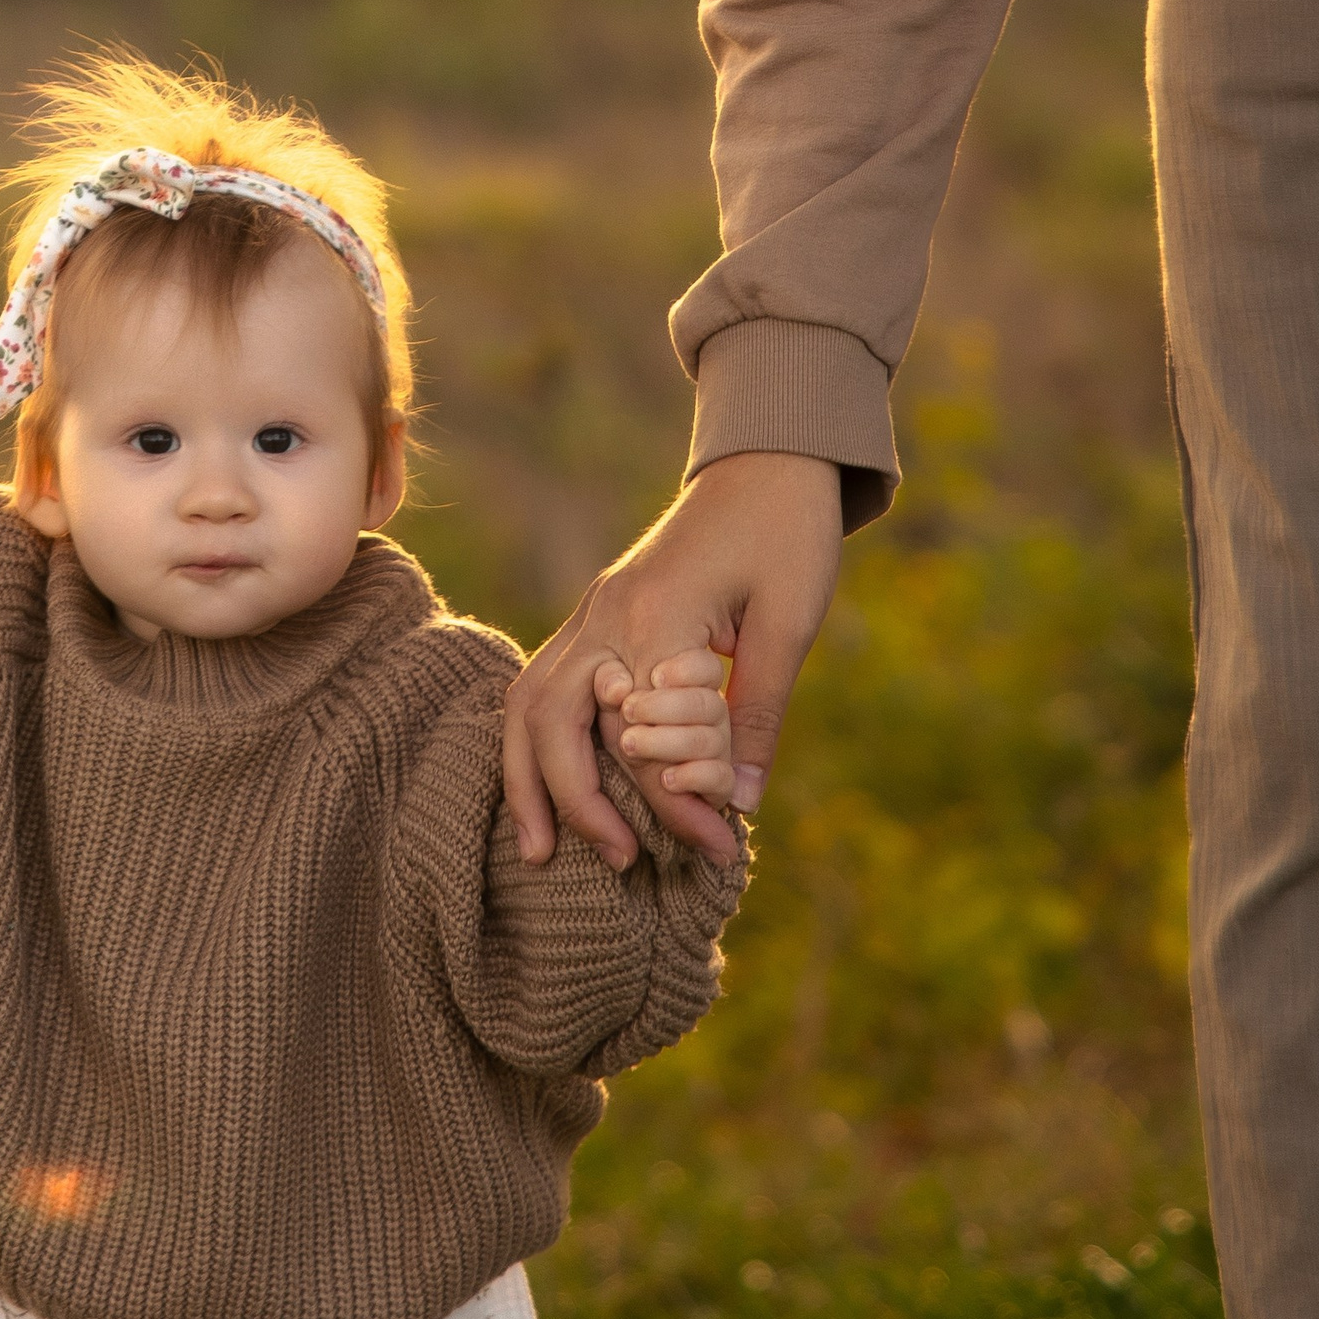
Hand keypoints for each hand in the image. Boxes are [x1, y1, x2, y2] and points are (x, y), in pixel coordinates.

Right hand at [501, 450, 841, 868]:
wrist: (766, 457)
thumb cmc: (788, 533)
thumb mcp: (790, 622)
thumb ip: (760, 713)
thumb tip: (741, 803)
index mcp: (656, 616)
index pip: (646, 735)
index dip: (679, 802)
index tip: (720, 847)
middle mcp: (605, 616)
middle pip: (553, 723)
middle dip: (575, 802)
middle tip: (618, 861)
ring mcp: (591, 613)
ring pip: (528, 706)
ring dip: (528, 782)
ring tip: (537, 850)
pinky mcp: (596, 614)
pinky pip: (544, 688)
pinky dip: (536, 744)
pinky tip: (546, 788)